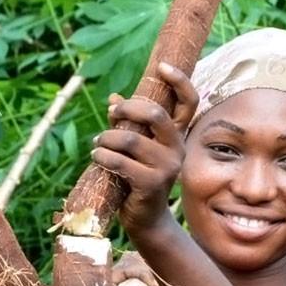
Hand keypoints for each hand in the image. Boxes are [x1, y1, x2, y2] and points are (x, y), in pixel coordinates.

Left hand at [90, 62, 198, 231]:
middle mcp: (177, 148)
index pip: (189, 102)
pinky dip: (103, 156)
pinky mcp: (152, 184)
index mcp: (177, 135)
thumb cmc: (138, 179)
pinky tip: (97, 156)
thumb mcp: (136, 149)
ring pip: (130, 139)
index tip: (162, 66)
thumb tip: (113, 97)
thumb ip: (127, 124)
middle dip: (127, 109)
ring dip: (106, 138)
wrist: (146, 219)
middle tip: (112, 114)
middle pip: (155, 114)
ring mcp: (167, 167)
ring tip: (97, 144)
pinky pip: (121, 162)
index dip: (179, 81)